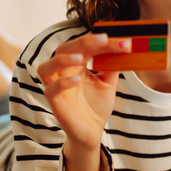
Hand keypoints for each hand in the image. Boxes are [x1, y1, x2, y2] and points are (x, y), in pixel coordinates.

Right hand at [36, 33, 130, 147]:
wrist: (92, 131)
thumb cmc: (96, 106)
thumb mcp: (108, 83)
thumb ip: (112, 66)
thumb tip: (123, 47)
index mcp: (75, 65)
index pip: (85, 46)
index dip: (102, 42)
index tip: (124, 43)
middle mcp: (62, 72)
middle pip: (64, 49)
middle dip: (83, 42)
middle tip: (103, 39)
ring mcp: (55, 87)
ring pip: (47, 67)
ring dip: (63, 60)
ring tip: (81, 57)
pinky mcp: (54, 102)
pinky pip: (51, 90)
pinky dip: (62, 83)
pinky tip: (77, 80)